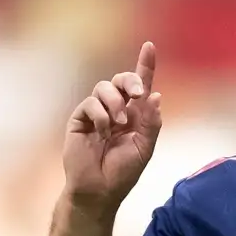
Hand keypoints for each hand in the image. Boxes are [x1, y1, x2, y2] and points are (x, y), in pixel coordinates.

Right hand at [63, 41, 162, 211]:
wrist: (99, 190)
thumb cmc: (123, 172)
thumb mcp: (144, 148)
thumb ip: (151, 123)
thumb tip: (156, 96)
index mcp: (135, 115)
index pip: (141, 85)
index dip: (145, 65)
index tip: (149, 46)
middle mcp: (116, 109)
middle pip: (122, 79)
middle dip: (131, 80)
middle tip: (138, 94)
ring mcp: (97, 113)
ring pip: (104, 87)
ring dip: (115, 101)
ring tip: (119, 123)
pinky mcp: (80, 119)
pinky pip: (90, 103)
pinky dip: (100, 114)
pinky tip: (103, 130)